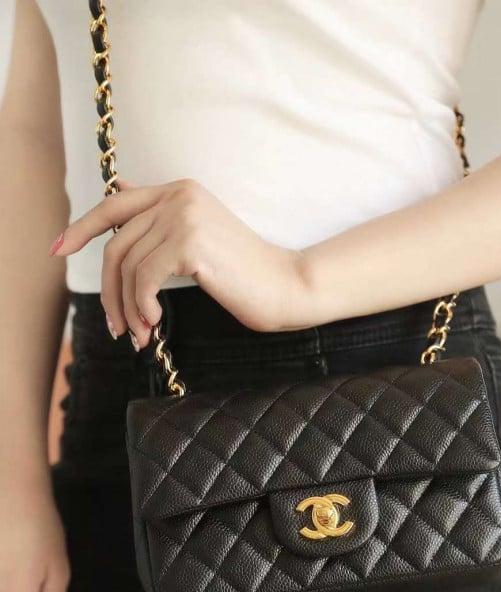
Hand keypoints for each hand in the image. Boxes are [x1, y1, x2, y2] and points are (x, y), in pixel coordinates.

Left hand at [51, 179, 310, 344]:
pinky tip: (155, 324)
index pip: (115, 205)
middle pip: (116, 244)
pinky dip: (143, 307)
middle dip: (109, 291)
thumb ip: (159, 225)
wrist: (286, 287)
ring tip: (141, 335)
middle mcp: (179, 196)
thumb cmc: (244, 275)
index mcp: (179, 190)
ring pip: (127, 266)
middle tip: (118, 327)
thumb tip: (117, 206)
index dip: (81, 227)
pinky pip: (144, 279)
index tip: (58, 249)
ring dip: (127, 308)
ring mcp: (184, 216)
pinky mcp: (190, 242)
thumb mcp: (197, 242)